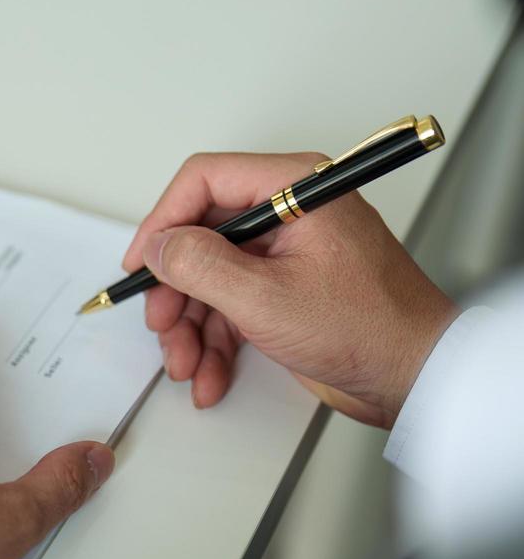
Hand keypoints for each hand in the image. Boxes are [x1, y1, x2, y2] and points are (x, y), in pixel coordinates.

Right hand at [121, 152, 456, 426]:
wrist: (415, 378)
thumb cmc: (371, 329)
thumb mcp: (266, 298)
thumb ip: (201, 265)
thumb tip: (159, 246)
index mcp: (296, 189)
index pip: (205, 181)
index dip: (164, 221)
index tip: (142, 263)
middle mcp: (290, 212)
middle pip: (200, 236)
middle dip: (175, 290)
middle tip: (161, 324)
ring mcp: (285, 253)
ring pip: (209, 278)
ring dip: (189, 327)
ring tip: (186, 365)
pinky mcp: (284, 289)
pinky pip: (229, 306)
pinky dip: (213, 343)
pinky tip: (210, 375)